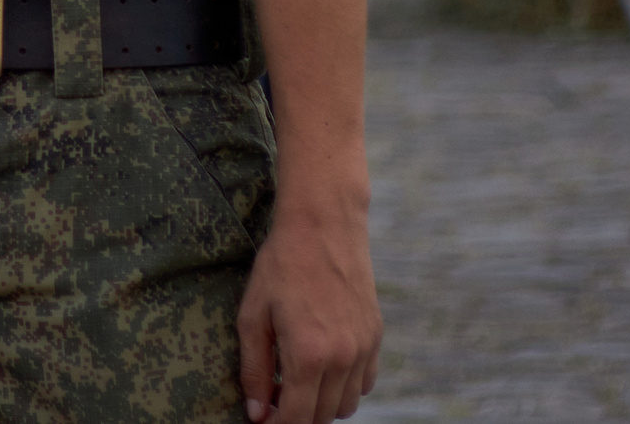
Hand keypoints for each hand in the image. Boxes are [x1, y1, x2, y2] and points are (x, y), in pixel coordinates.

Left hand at [236, 199, 381, 423]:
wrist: (323, 225)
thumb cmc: (280, 266)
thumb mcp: (252, 315)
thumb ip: (255, 370)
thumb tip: (257, 414)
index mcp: (308, 355)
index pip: (298, 419)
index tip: (262, 420)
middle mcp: (343, 358)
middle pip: (322, 417)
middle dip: (296, 416)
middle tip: (273, 397)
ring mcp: (364, 348)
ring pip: (345, 405)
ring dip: (320, 404)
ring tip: (295, 380)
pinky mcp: (376, 337)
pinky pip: (364, 383)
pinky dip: (343, 386)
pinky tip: (321, 366)